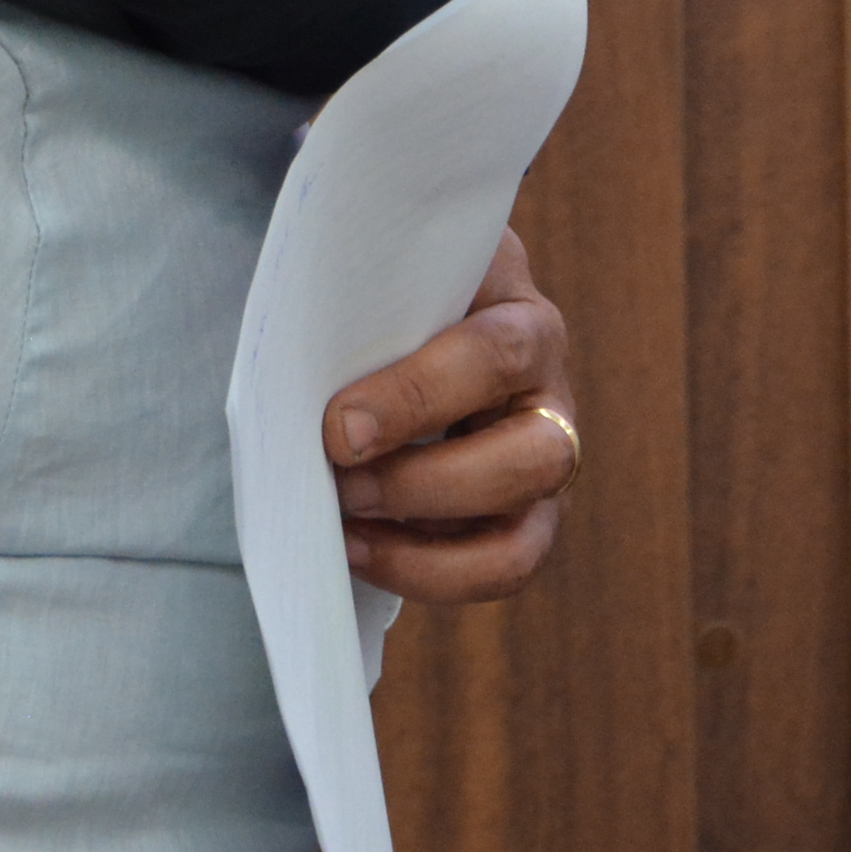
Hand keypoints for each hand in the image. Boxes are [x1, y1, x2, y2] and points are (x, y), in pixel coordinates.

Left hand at [323, 223, 576, 605]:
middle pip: (536, 459)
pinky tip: (358, 551)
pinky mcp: (520, 519)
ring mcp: (540, 468)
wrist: (404, 312)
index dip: (418, 400)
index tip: (340, 427)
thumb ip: (362, 303)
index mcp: (521, 318)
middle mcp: (548, 397)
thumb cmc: (389, 294)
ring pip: (524, 540)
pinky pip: (496, 571)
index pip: (494, 356)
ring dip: (430, 554)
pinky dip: (426, 575)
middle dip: (428, 485)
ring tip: (348, 535)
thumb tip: (302, 365)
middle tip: (343, 484)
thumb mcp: (386, 276)